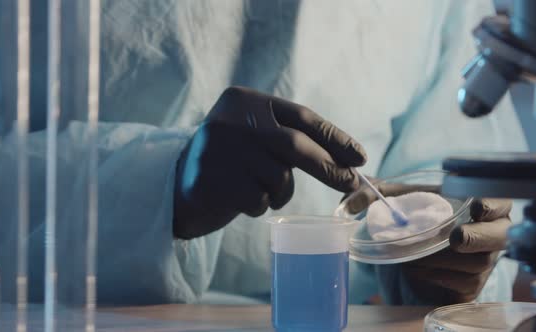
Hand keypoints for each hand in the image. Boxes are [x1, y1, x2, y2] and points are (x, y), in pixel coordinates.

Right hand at [173, 86, 366, 238]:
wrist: (177, 185)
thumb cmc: (230, 161)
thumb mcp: (256, 136)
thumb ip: (290, 138)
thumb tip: (348, 160)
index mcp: (245, 100)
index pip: (302, 116)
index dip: (335, 137)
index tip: (359, 157)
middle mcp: (231, 119)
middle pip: (295, 145)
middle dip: (328, 166)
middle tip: (350, 182)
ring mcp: (220, 150)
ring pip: (279, 178)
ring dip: (280, 191)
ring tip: (258, 189)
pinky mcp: (213, 181)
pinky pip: (259, 200)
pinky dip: (259, 204)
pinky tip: (239, 198)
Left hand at [342, 177, 511, 303]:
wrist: (412, 254)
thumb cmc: (415, 217)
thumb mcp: (397, 199)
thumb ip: (374, 192)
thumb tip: (348, 201)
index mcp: (481, 204)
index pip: (501, 202)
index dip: (494, 204)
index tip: (477, 205)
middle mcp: (490, 234)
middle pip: (500, 238)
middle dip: (479, 238)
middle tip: (456, 238)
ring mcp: (483, 262)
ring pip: (476, 264)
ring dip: (444, 259)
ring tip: (414, 254)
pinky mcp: (471, 286)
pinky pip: (462, 284)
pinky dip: (436, 276)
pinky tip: (415, 268)